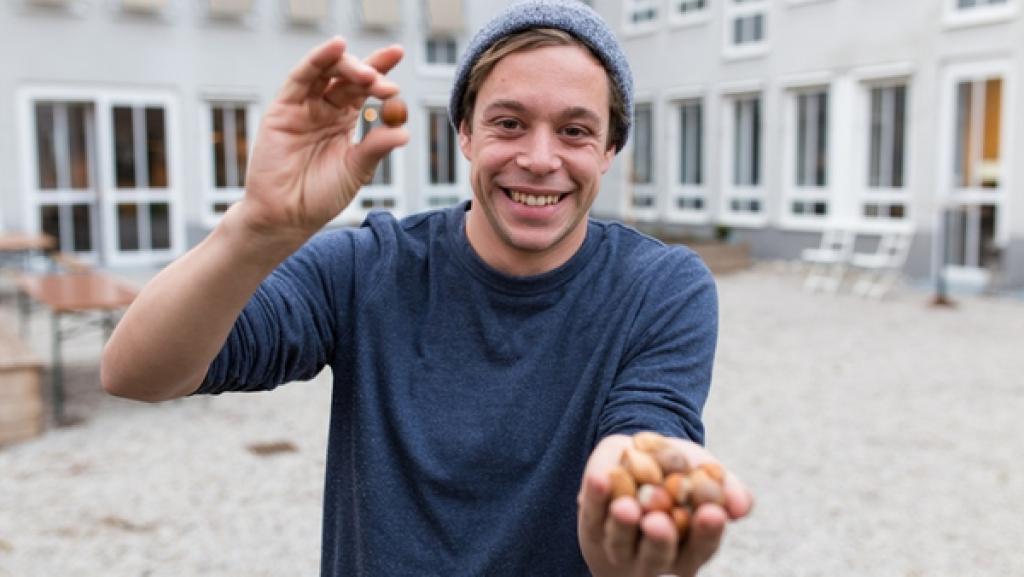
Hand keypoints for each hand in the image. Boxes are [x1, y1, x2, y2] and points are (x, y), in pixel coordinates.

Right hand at [237, 37, 408, 243]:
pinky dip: (318, 59)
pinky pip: (301, 77)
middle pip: (348, 76)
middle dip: (369, 71)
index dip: (381, 70)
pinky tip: (337, 47)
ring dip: (348, 65)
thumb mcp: (356, 169)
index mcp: (345, 120)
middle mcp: (324, 108)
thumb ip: (376, 147)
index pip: (365, 88)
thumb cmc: (321, 196)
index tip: (400, 54)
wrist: (287, 216)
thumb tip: (404, 132)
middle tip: (385, 83)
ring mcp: (303, 106)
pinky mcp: (283, 108)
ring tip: (369, 73)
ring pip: (326, 72)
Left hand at [577, 435, 752, 576]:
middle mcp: (654, 557)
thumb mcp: (703, 471)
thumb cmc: (679, 471)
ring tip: (625, 505)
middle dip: (659, 540)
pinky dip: (595, 497)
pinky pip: (592, 514)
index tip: (712, 513)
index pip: (701, 547)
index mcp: (689, 548)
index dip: (706, 533)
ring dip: (622, 526)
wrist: (636, 455)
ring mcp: (620, 547)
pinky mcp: (592, 526)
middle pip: (657, 556)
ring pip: (620, 543)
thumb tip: (740, 507)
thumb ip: (725, 487)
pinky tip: (600, 478)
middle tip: (659, 522)